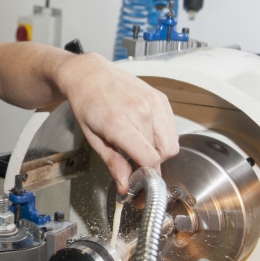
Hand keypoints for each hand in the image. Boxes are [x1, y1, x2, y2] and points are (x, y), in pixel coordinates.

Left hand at [56, 52, 178, 192]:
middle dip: (153, 165)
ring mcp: (153, 103)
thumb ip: (113, 163)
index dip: (147, 176)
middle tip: (138, 165)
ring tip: (141, 148)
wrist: (90, 75)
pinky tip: (146, 134)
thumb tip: (124, 186)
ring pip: (172, 143)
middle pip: (163, 154)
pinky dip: (163, 137)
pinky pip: (172, 128)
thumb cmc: (87, 104)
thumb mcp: (93, 138)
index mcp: (120, 123)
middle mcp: (141, 111)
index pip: (150, 159)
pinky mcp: (160, 98)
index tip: (139, 181)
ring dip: (160, 152)